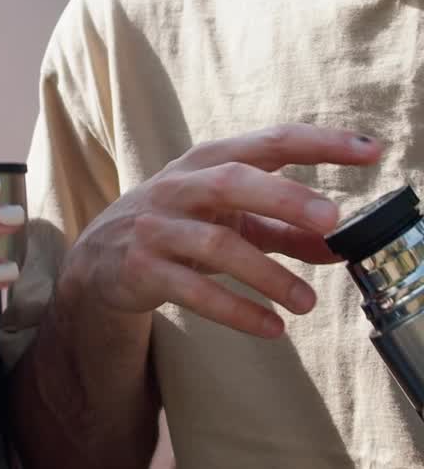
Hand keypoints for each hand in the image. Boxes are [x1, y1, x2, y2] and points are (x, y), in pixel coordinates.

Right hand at [68, 125, 381, 338]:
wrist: (98, 261)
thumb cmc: (176, 226)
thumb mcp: (230, 219)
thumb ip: (284, 230)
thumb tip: (341, 246)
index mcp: (208, 162)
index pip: (270, 141)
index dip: (320, 144)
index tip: (370, 151)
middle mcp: (181, 186)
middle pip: (234, 181)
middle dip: (286, 197)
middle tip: (333, 220)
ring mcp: (158, 227)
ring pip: (217, 244)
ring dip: (268, 274)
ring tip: (308, 303)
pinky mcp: (142, 269)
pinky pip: (193, 291)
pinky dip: (236, 310)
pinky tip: (271, 327)